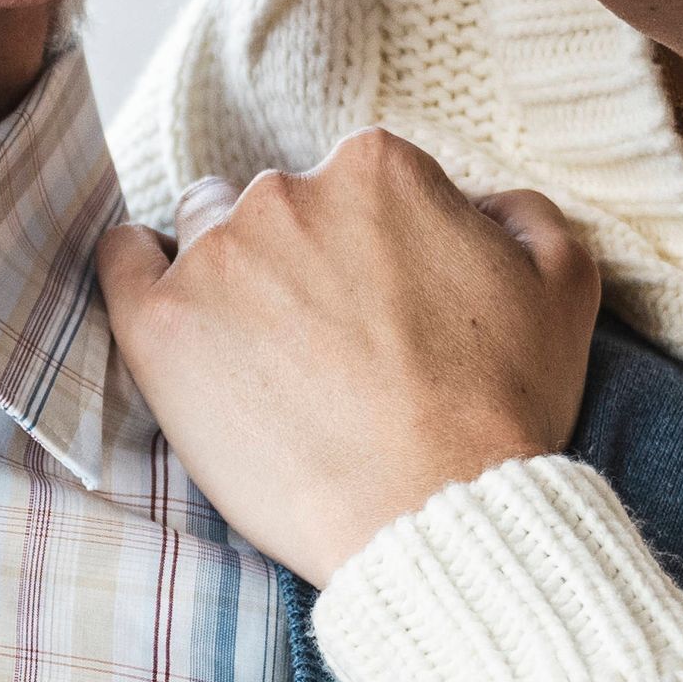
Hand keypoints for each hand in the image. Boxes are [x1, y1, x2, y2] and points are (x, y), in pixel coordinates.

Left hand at [96, 134, 601, 582]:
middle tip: (318, 337)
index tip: (370, 300)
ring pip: (199, 227)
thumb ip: (520, 213)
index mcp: (379, 168)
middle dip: (290, 254)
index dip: (363, 242)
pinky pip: (120, 261)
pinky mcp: (159, 323)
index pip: (350, 181)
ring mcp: (216, 256)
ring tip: (254, 346)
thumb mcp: (562, 286)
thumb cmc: (501, 409)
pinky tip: (168, 311)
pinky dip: (135, 271)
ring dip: (221, 268)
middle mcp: (288, 192)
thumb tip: (478, 201)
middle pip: (270, 201)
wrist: (433, 513)